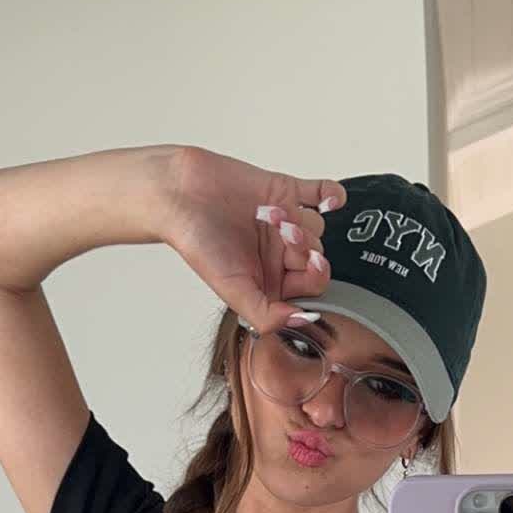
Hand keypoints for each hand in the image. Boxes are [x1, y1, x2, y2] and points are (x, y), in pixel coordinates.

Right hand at [163, 144, 346, 334]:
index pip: (311, 287)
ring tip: (269, 213)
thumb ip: (266, 315)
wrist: (179, 195)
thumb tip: (302, 322)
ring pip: (318, 225)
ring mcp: (285, 222)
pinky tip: (330, 200)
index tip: (306, 265)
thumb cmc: (197, 242)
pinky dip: (332, 195)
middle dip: (304, 245)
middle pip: (317, 255)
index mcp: (271, 280)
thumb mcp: (232, 290)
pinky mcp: (285, 191)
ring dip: (302, 220)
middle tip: (282, 234)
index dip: (314, 276)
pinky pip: (323, 194)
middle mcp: (280, 254)